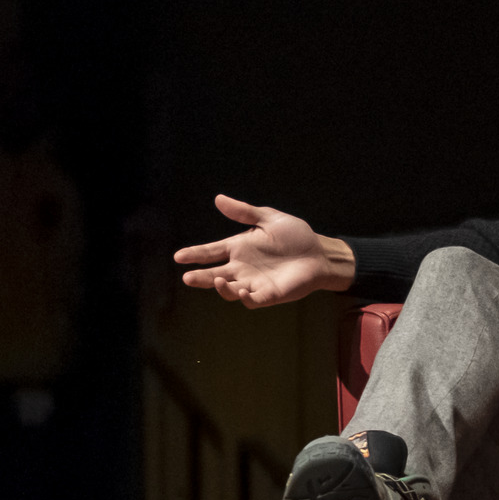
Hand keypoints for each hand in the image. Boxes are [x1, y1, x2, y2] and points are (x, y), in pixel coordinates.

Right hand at [173, 194, 354, 307]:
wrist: (319, 252)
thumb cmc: (295, 235)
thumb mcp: (269, 218)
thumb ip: (244, 213)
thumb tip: (218, 199)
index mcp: (238, 248)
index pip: (211, 252)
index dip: (195, 255)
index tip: (179, 256)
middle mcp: (242, 267)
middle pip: (214, 274)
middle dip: (200, 277)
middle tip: (187, 277)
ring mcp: (254, 282)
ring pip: (230, 290)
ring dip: (221, 288)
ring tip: (217, 280)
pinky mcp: (269, 294)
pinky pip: (252, 300)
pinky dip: (245, 298)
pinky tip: (242, 291)